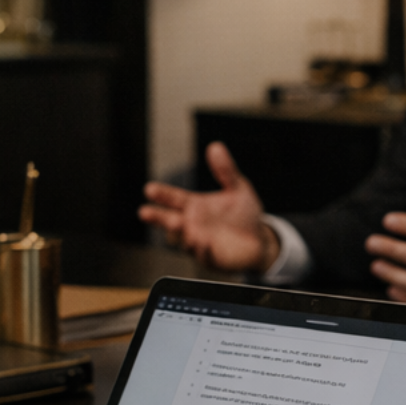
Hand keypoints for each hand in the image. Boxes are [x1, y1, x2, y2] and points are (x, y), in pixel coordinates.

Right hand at [138, 142, 278, 272]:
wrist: (259, 240)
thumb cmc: (243, 214)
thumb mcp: (238, 188)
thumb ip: (225, 170)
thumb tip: (216, 147)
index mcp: (194, 206)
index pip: (173, 199)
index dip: (162, 194)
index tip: (149, 189)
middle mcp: (193, 225)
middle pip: (170, 221)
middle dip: (158, 217)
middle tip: (145, 212)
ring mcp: (200, 242)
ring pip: (185, 239)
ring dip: (180, 233)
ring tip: (177, 223)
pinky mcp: (212, 257)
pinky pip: (205, 255)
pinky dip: (203, 250)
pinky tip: (203, 242)